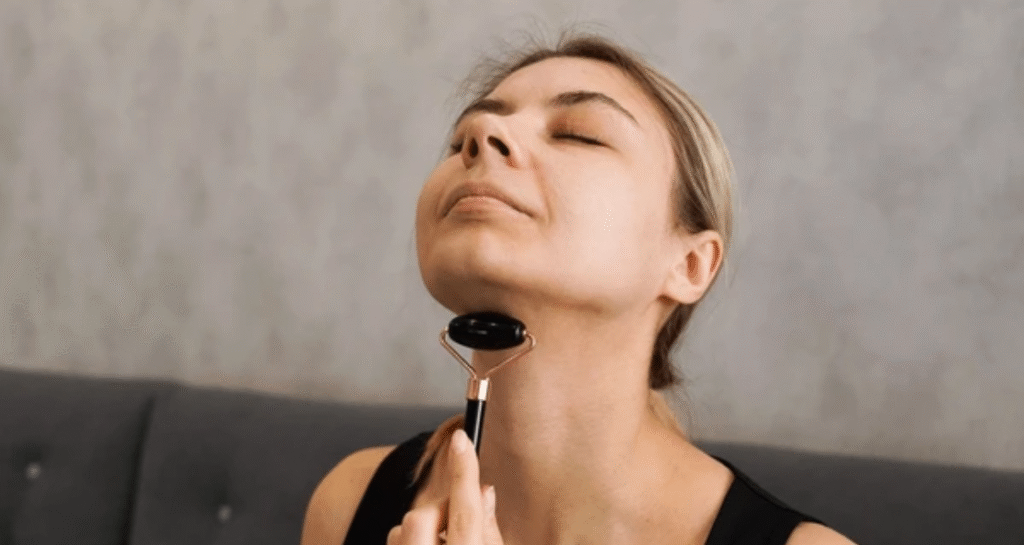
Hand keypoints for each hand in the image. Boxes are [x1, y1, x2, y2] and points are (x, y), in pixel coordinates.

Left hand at [387, 429, 502, 544]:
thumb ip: (489, 532)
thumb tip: (484, 490)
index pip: (465, 515)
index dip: (464, 473)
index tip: (461, 439)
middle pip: (421, 518)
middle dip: (438, 510)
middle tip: (455, 520)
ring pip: (402, 528)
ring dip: (423, 528)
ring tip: (443, 544)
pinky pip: (396, 539)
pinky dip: (410, 539)